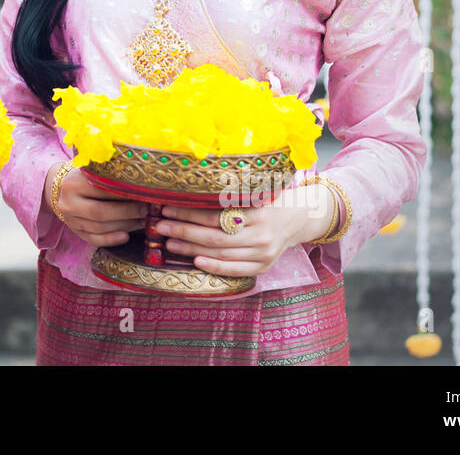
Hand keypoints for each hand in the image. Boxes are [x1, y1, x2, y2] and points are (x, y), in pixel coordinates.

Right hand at [44, 166, 147, 247]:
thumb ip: (109, 175)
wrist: (61, 188)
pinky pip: (94, 239)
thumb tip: (141, 184)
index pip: (101, 190)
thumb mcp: (92, 170)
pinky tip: (126, 236)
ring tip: (142, 221)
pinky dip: (111, 239)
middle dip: (127, 213)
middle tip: (146, 210)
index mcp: (73, 182)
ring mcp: (70, 219)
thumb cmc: (84, 177)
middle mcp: (68, 202)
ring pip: (99, 227)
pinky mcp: (75, 231)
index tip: (144, 195)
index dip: (124, 194)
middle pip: (100, 212)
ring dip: (125, 226)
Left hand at [155, 187, 333, 276]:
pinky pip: (235, 270)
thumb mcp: (255, 190)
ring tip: (170, 242)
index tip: (167, 207)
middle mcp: (261, 235)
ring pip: (221, 253)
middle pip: (214, 236)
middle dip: (183, 231)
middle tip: (160, 226)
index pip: (216, 214)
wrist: (299, 218)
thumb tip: (191, 188)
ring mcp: (263, 254)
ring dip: (191, 249)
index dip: (189, 212)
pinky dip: (214, 267)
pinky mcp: (263, 267)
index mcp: (258, 212)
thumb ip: (230, 193)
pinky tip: (195, 261)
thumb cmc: (270, 200)